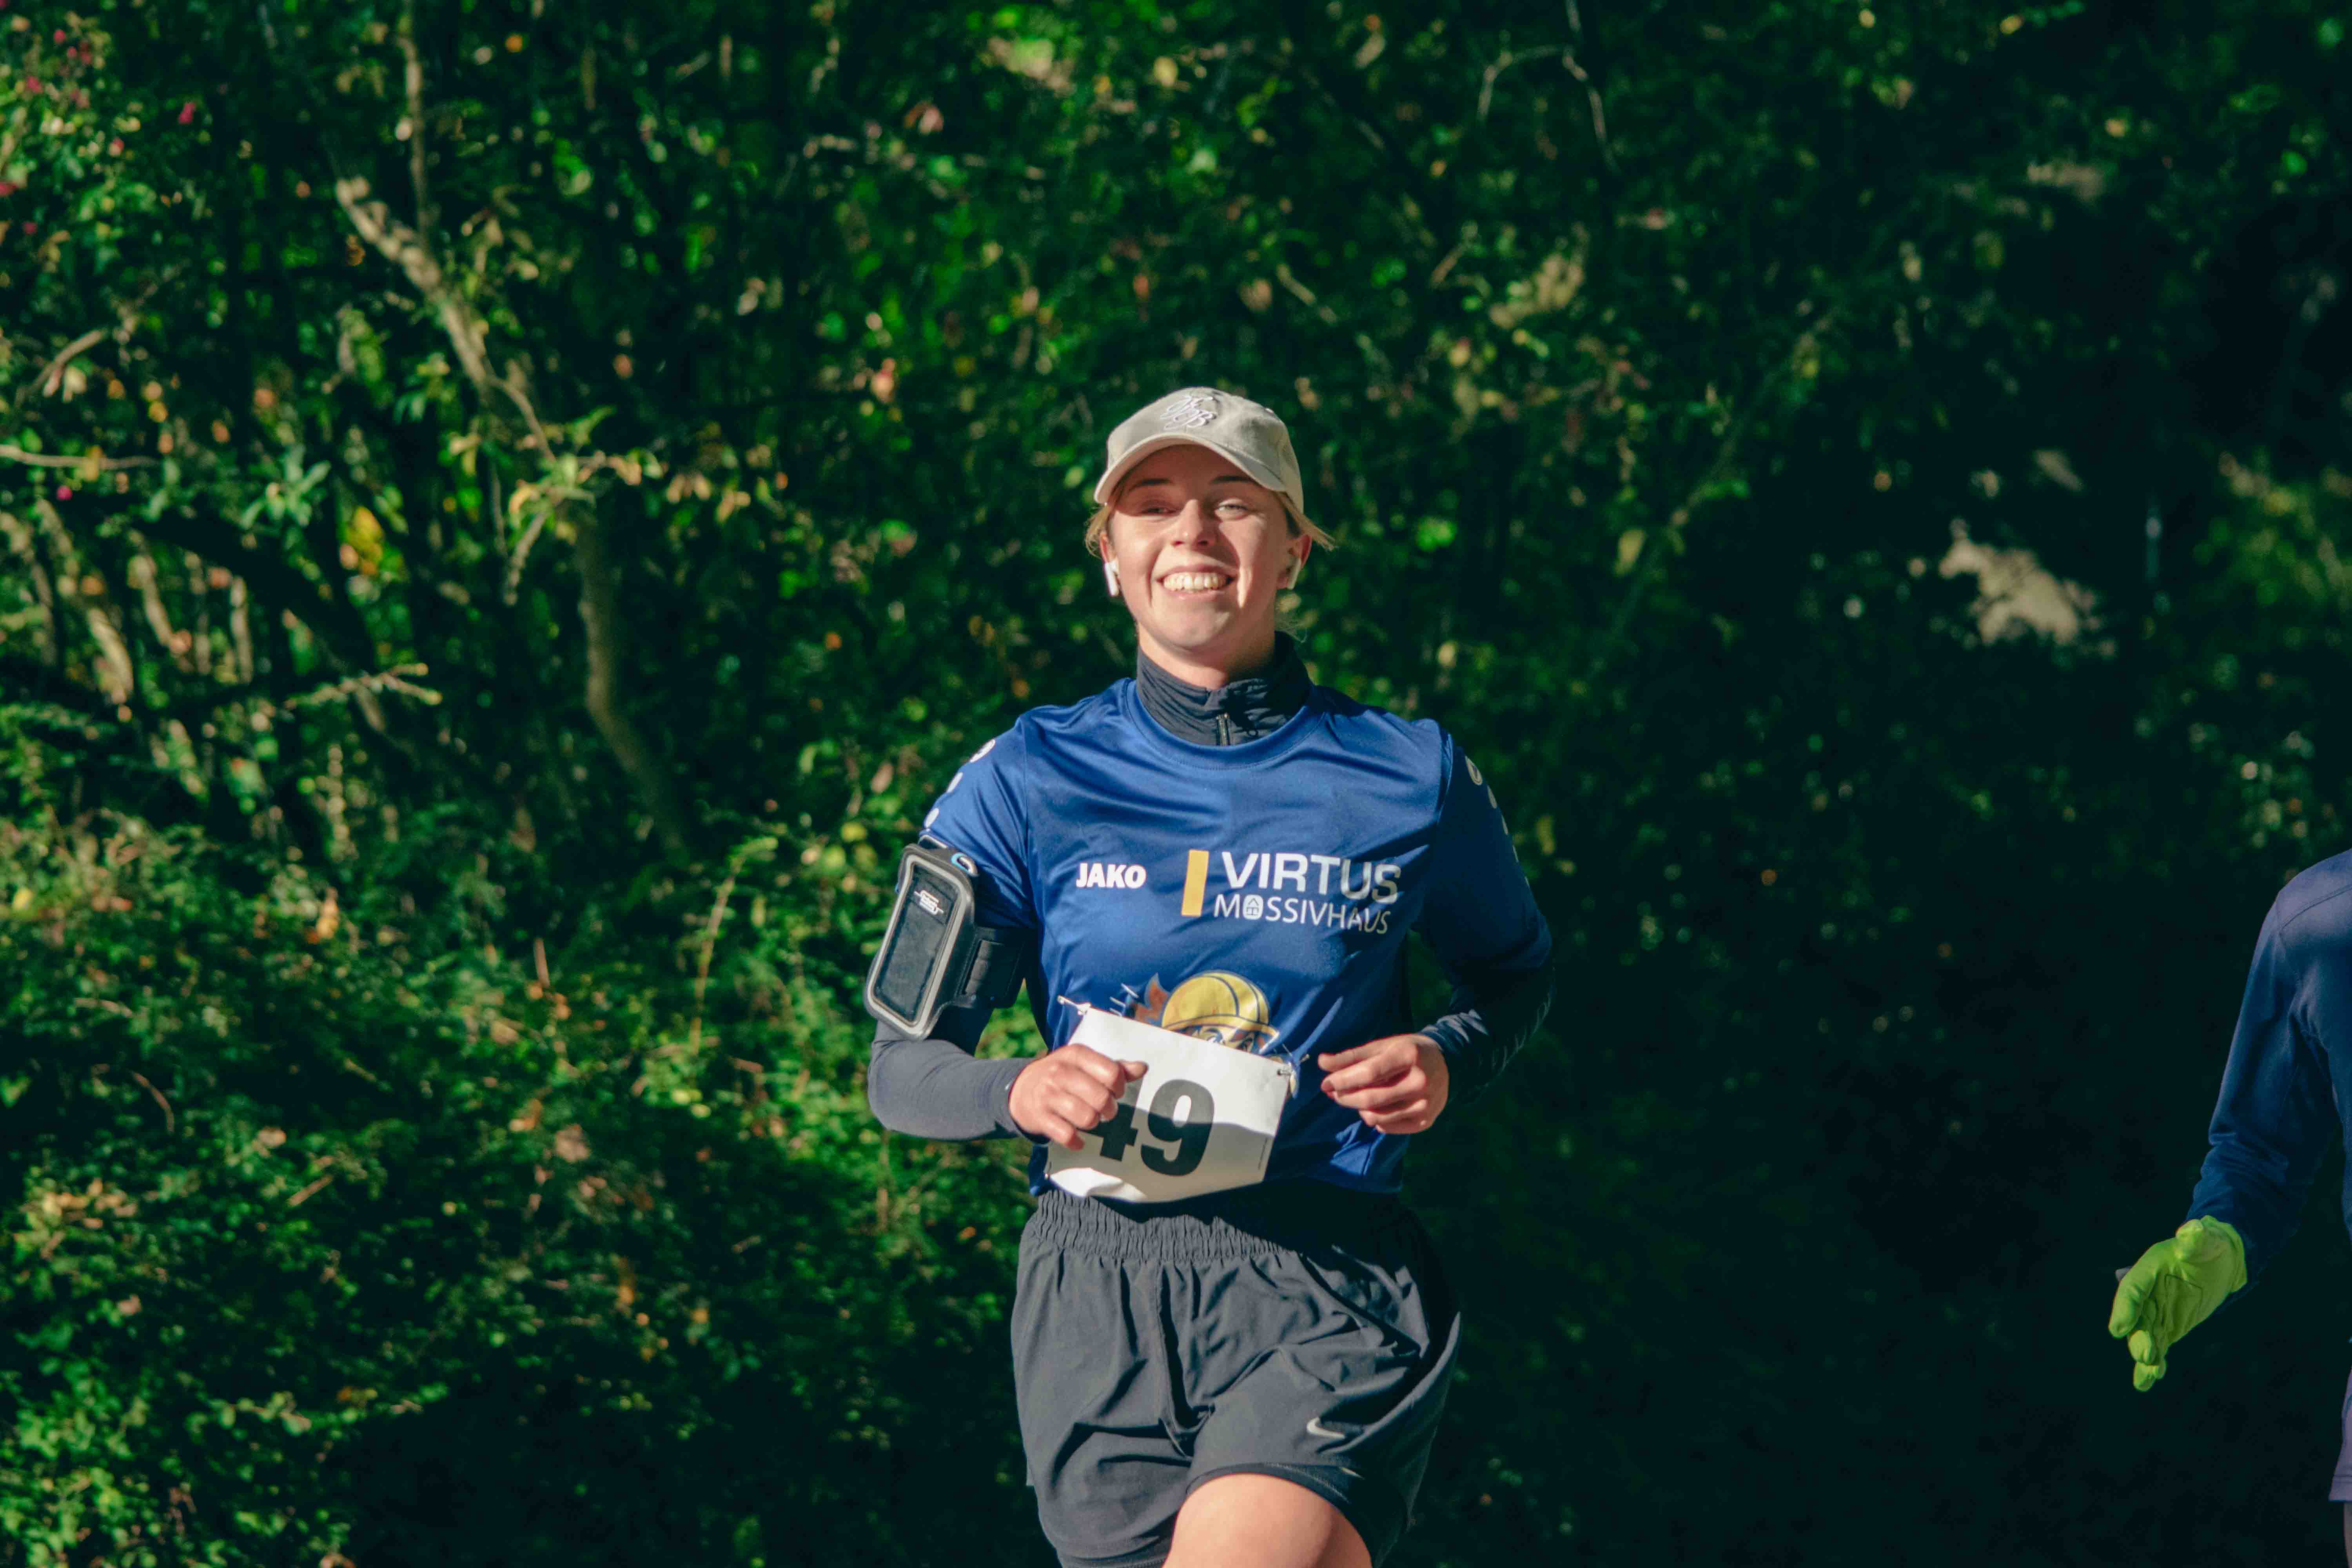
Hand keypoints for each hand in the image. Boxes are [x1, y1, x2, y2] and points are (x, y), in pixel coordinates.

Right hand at [1009, 1044, 1146, 1150]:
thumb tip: (1143, 1068)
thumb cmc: (1064, 1076)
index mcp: (1076, 1055)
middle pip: (1101, 1098)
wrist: (1021, 1090)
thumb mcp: (1085, 1064)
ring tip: (1089, 1119)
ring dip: (1093, 1123)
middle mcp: (1060, 1073)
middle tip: (1105, 1110)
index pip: (1111, 1072)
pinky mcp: (1040, 1118)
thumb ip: (1115, 1067)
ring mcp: (1048, 1095)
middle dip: (1109, 1109)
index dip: (1119, 1087)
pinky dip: (1077, 1141)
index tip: (1115, 1091)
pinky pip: (1067, 1135)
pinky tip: (1077, 1138)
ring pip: (1086, 1118)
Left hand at [1317, 1034, 1449, 1134]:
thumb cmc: (1408, 1052)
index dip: (1343, 1080)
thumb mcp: (1383, 1046)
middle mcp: (1420, 1082)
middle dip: (1345, 1098)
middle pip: (1371, 1099)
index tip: (1326, 1083)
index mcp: (1408, 1056)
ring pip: (1377, 1117)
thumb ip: (1352, 1056)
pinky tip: (1375, 1108)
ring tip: (1355, 1099)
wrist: (1448, 1064)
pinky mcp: (1425, 1121)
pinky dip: (1375, 1120)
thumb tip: (1322, 1062)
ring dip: (1358, 1109)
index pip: (1369, 1073)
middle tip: (1333, 1093)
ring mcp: (1424, 1105)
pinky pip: (1388, 1128)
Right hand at [2107, 1216, 2247, 1390]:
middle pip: (2138, 1317)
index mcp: (2149, 1269)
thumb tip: (2193, 1230)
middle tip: (2145, 1355)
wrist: (2218, 1261)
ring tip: (2151, 1373)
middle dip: (2139, 1337)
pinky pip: (2159, 1345)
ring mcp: (2157, 1311)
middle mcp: (2148, 1293)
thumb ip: (2198, 1238)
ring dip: (2146, 1354)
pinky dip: (2151, 1365)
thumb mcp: (2208, 1240)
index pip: (2133, 1289)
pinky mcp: (2170, 1326)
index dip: (2125, 1308)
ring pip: (2146, 1335)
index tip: (2118, 1330)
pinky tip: (2145, 1383)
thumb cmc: (2210, 1245)